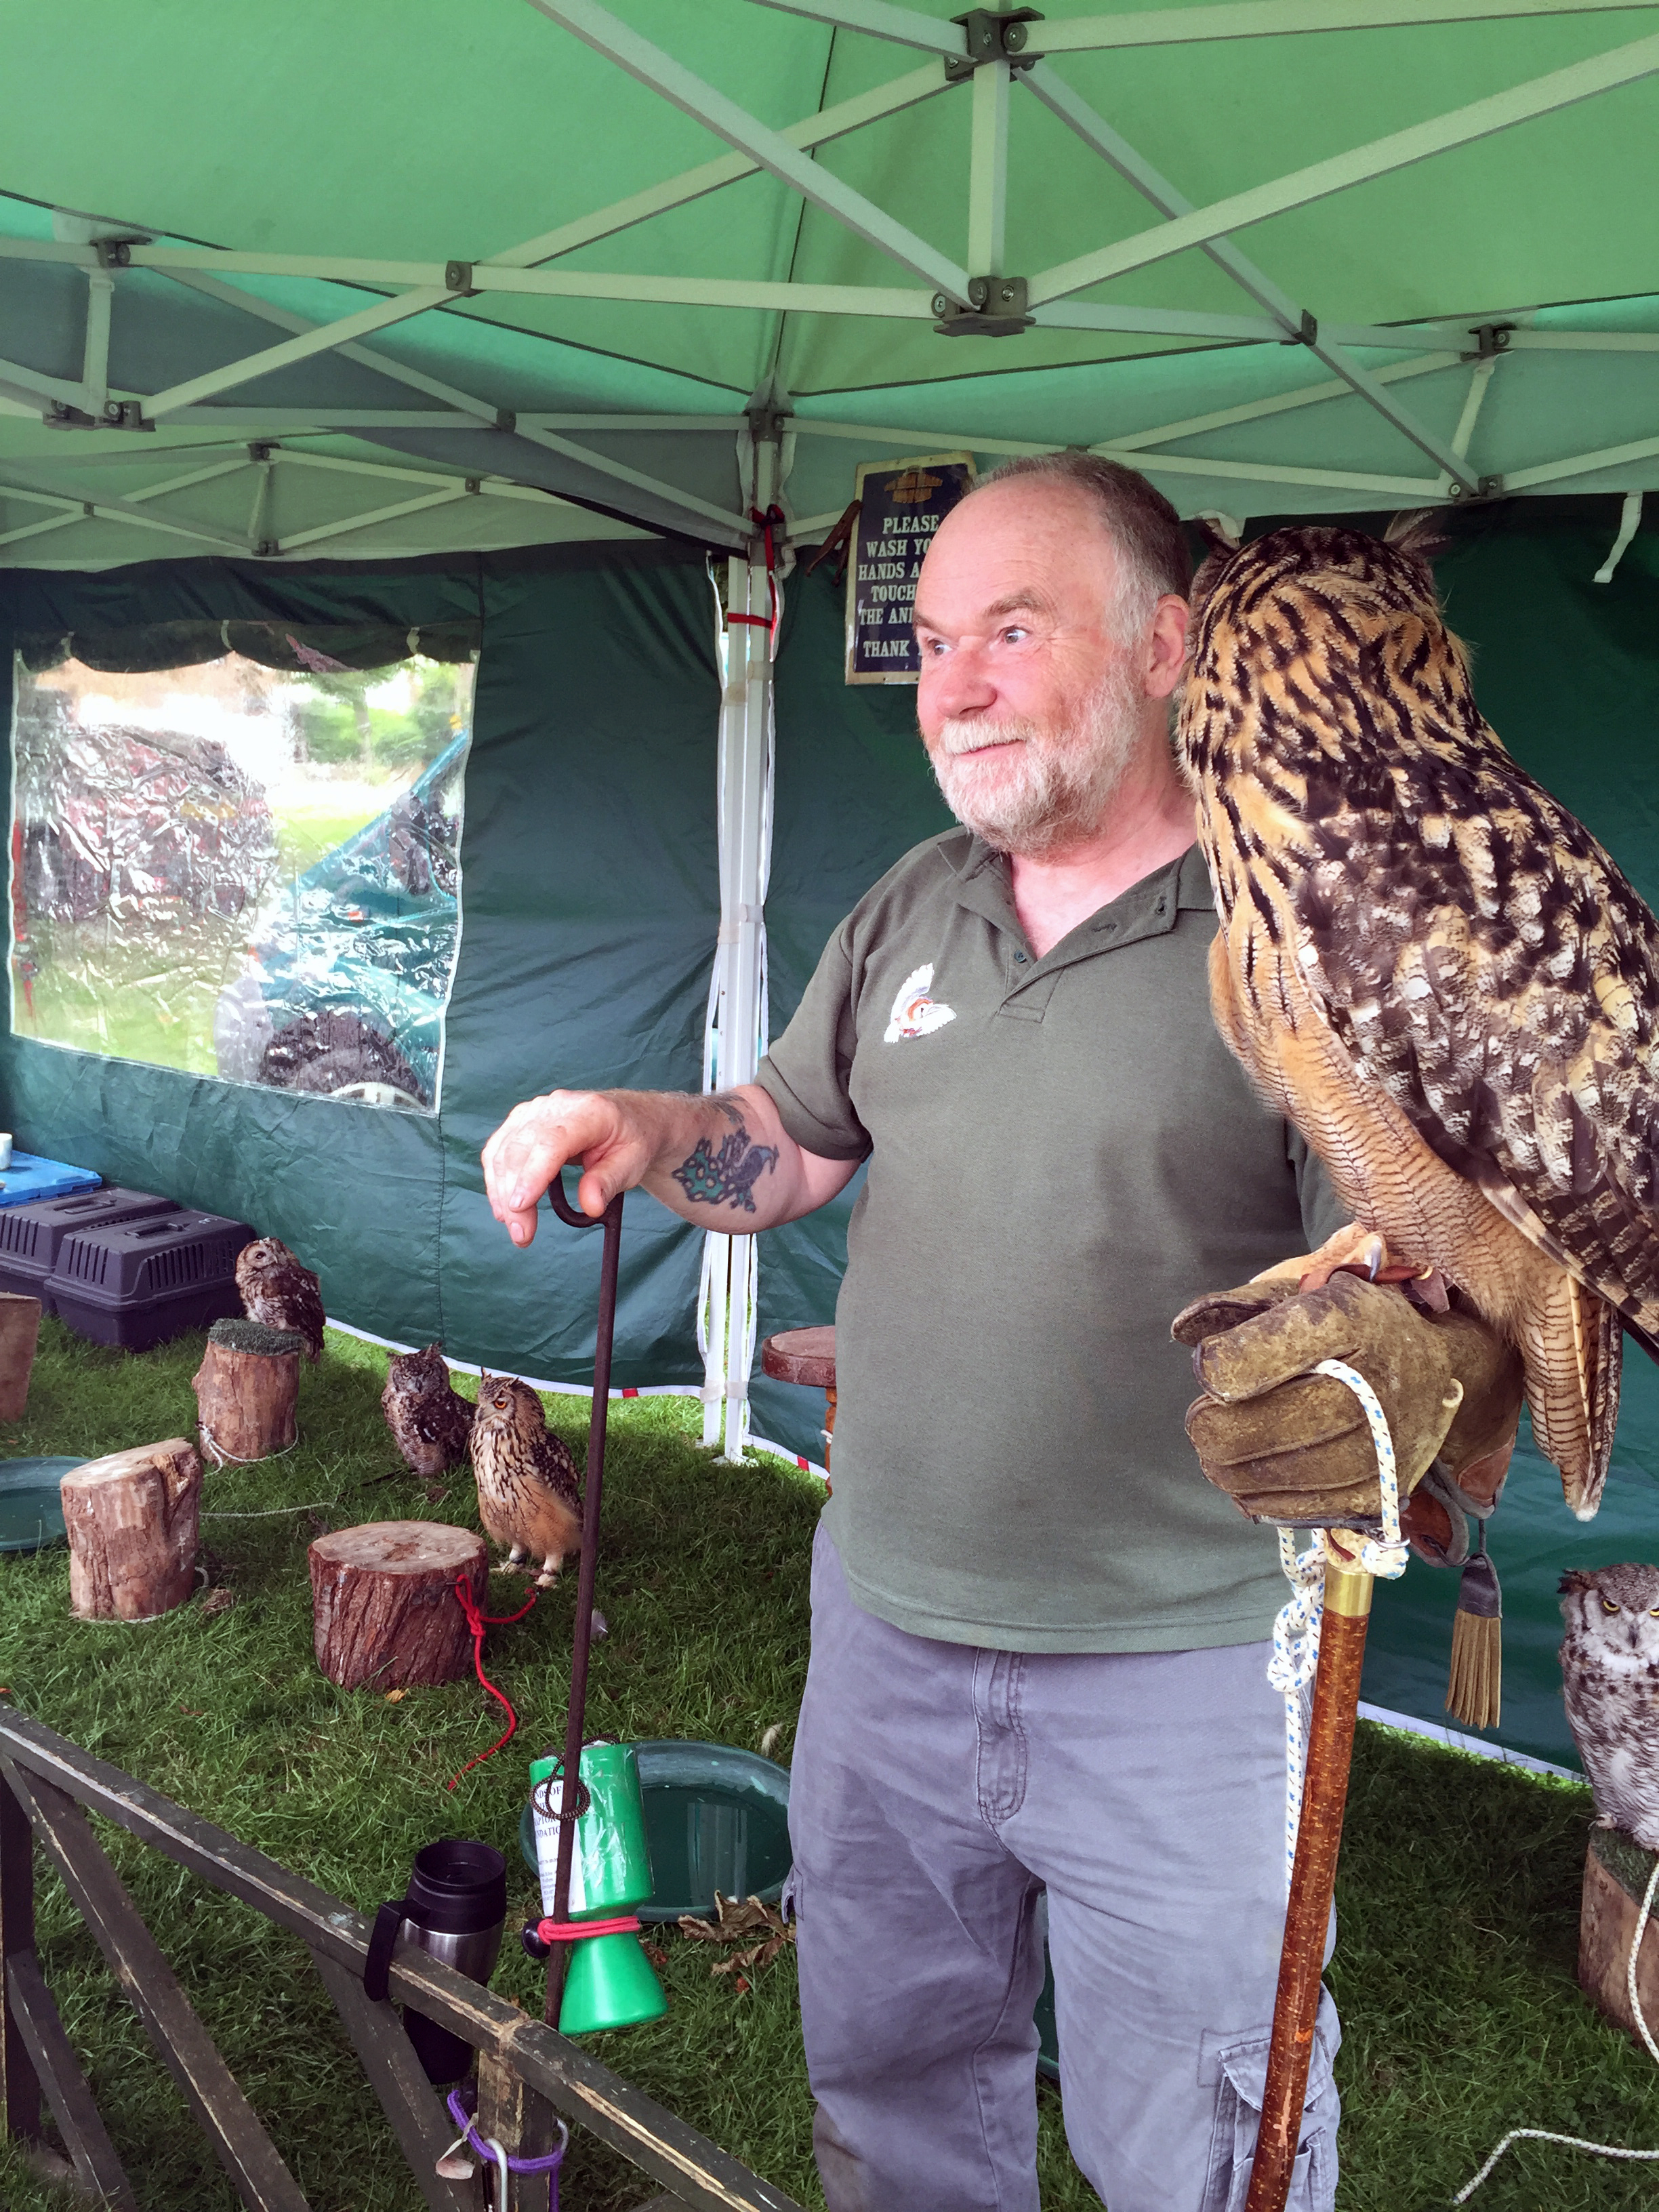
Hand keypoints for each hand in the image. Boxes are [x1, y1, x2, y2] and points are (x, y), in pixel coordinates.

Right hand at [482, 1090, 655, 1248]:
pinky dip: (497, 1181)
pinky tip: (505, 1207)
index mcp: (588, 1112)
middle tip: (521, 1235)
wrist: (628, 1118)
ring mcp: (533, 1111)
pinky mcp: (520, 1122)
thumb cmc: (631, 1140)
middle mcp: (555, 1106)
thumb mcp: (632, 1163)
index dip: (532, 1174)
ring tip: (516, 1228)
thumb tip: (590, 1206)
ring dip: (501, 1193)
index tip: (520, 1206)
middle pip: (521, 1149)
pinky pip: (498, 1151)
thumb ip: (609, 1182)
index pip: (551, 1142)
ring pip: (502, 1151)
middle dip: (513, 1196)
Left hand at [1171, 1271, 1522, 1532]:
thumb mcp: (1303, 1292)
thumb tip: (1182, 1330)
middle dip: (1210, 1428)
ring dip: (1228, 1469)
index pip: (1247, 1361)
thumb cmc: (1356, 1326)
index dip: (1215, 1365)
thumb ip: (1237, 1308)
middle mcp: (1371, 1387)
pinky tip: (1253, 1476)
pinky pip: (1299, 1510)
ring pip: (1272, 1477)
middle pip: (1254, 1429)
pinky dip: (1261, 1498)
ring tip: (1221, 1449)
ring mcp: (1381, 1448)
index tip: (1213, 1363)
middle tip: (1203, 1419)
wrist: (1439, 1367)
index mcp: (1345, 1321)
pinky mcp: (1383, 1493)